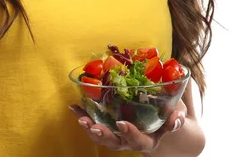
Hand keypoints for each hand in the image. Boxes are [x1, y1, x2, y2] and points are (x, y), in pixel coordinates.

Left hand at [69, 99, 186, 153]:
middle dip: (103, 135)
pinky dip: (83, 115)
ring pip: (102, 136)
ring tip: (81, 118)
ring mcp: (117, 134)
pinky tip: (74, 107)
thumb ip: (176, 117)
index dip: (131, 134)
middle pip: (115, 143)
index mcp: (148, 140)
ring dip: (90, 127)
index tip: (122, 124)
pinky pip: (94, 122)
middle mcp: (129, 140)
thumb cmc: (167, 115)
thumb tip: (176, 117)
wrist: (160, 119)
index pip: (139, 142)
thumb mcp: (175, 115)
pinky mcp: (108, 124)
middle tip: (93, 127)